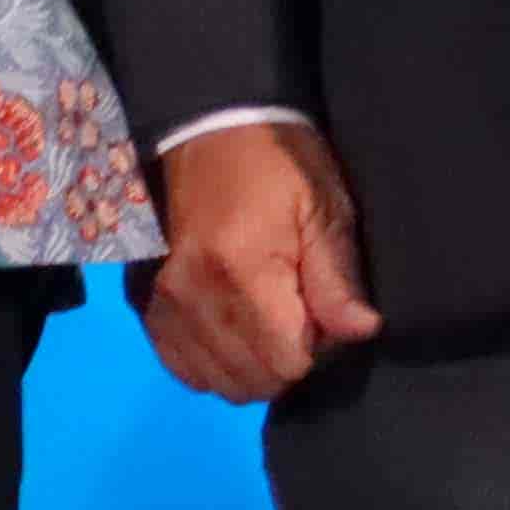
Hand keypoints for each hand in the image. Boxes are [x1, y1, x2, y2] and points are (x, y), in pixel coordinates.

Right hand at [141, 120, 379, 399]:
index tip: (323, 316)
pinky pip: (179, 365)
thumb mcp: (323, 209)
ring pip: (216, 381)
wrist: (208, 128)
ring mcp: (166, 301)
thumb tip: (359, 332)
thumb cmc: (277, 165)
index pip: (287, 363)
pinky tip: (230, 336)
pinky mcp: (149, 301)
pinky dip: (209, 364)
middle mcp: (195, 295)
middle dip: (286, 364)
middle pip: (252, 379)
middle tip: (299, 320)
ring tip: (266, 327)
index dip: (317, 351)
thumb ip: (337, 277)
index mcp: (242, 273)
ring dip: (249, 369)